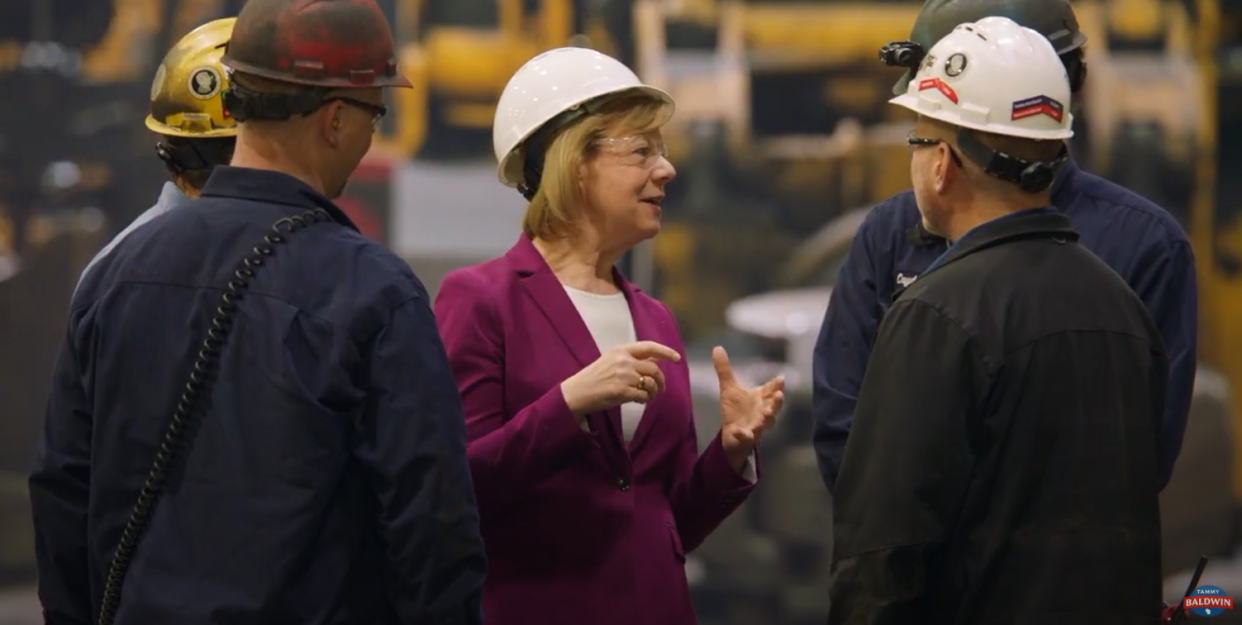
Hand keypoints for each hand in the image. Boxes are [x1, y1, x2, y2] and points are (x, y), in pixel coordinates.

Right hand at [560, 341, 681, 418]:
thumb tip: (655, 360)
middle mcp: (623, 361)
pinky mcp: (622, 391)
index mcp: (620, 350)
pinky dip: (645, 400)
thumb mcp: (611, 361)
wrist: (577, 392)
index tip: (676, 358)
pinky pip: (644, 396)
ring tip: (648, 396)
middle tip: (660, 389)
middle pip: (654, 368)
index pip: (649, 347)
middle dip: (661, 380)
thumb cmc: (594, 378)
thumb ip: (632, 359)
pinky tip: (640, 401)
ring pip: (651, 383)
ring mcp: (623, 376)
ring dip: (653, 392)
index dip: (666, 351)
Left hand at [713, 346, 783, 465]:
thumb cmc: (735, 410)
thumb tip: (717, 347)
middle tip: (780, 395)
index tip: (781, 378)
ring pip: (765, 422)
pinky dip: (744, 435)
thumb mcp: (728, 388)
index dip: (777, 385)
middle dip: (777, 401)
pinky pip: (747, 437)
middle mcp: (762, 411)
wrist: (731, 435)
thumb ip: (725, 370)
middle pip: (773, 406)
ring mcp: (756, 425)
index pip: (771, 390)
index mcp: (760, 398)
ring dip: (767, 418)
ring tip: (768, 414)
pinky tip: (740, 432)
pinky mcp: (747, 437)